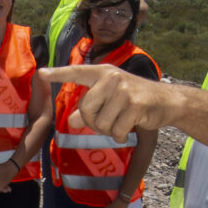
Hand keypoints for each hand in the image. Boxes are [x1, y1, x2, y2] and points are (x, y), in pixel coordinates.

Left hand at [38, 65, 177, 144]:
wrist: (167, 101)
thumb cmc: (135, 100)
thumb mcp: (111, 100)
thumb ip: (90, 108)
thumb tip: (71, 121)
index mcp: (103, 73)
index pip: (76, 72)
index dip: (58, 73)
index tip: (40, 73)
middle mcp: (111, 78)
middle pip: (85, 109)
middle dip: (94, 123)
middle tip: (107, 123)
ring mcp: (123, 90)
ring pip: (100, 123)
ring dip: (109, 130)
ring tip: (121, 122)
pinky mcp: (134, 105)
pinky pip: (116, 130)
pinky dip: (121, 135)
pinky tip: (130, 128)